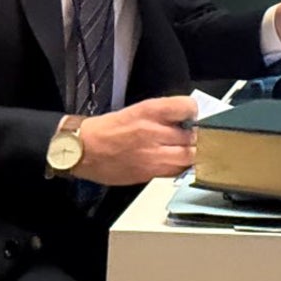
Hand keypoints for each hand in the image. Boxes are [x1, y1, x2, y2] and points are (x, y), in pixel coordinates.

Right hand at [74, 96, 196, 185]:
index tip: (192, 115)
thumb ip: (161, 115)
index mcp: (149, 111)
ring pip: (189, 156)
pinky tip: (175, 162)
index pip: (187, 107)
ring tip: (187, 150)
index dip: (193, 112)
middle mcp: (153, 132)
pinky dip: (180, 167)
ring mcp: (152, 154)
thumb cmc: (106, 130)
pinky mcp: (149, 173)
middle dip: (196, 136)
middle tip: (194, 136)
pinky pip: (176, 171)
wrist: (84, 150)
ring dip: (191, 153)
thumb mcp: (135, 111)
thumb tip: (184, 118)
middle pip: (193, 135)